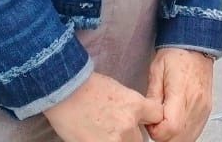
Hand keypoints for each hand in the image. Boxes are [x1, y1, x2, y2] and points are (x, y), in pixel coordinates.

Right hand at [44, 72, 162, 141]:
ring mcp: (114, 140)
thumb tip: (133, 118)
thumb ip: (130, 105)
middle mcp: (128, 125)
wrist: (63, 90)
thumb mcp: (116, 89)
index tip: (143, 121)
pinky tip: (94, 136)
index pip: (157, 117)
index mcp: (135, 105)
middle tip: (116, 128)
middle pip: (141, 139)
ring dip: (119, 141)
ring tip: (103, 131)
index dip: (149, 119)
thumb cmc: (87, 85)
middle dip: (131, 135)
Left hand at [146, 48, 214, 141]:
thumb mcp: (156, 71)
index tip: (150, 122)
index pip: (170, 128)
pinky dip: (183, 135)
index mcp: (181, 93)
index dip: (156, 131)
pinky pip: (195, 133)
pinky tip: (175, 125)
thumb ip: (152, 96)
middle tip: (155, 124)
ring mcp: (203, 109)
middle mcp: (196, 104)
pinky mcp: (207, 111)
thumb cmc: (175, 54)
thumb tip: (147, 117)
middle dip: (163, 137)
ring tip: (164, 123)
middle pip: (179, 138)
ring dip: (173, 137)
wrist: (196, 44)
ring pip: (188, 139)